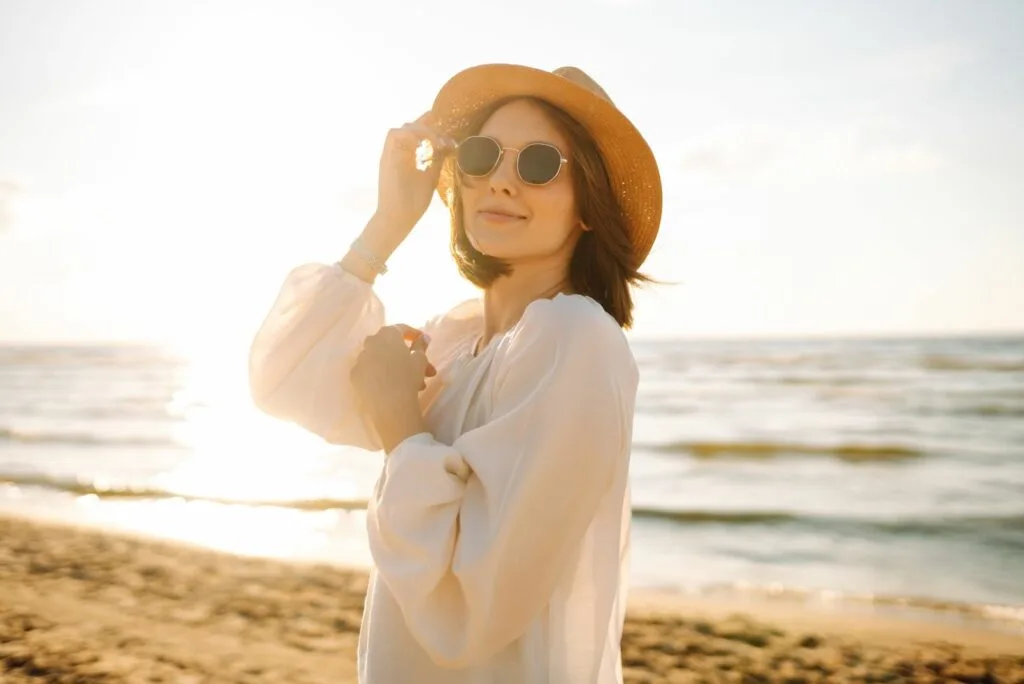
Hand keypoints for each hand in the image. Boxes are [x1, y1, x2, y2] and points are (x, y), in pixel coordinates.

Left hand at [351, 325, 436, 451]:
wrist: (389, 405)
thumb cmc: (408, 376)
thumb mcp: (420, 360)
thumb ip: (421, 346)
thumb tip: (423, 337)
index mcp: (387, 334)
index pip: (401, 328)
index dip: (414, 334)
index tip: (424, 342)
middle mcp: (370, 342)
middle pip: (391, 346)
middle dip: (408, 356)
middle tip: (424, 369)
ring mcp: (360, 360)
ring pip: (381, 360)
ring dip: (396, 367)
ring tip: (414, 384)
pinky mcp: (355, 376)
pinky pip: (371, 372)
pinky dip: (382, 375)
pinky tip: (394, 387)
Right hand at [373, 112, 456, 238]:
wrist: (400, 217)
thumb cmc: (415, 201)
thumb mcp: (432, 174)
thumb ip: (437, 158)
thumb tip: (449, 143)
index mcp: (410, 153)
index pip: (419, 129)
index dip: (434, 126)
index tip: (450, 137)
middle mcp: (399, 149)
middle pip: (414, 125)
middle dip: (433, 129)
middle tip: (447, 142)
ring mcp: (391, 152)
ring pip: (405, 127)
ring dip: (423, 132)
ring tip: (438, 145)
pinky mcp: (386, 157)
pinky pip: (394, 135)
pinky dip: (410, 136)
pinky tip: (425, 147)